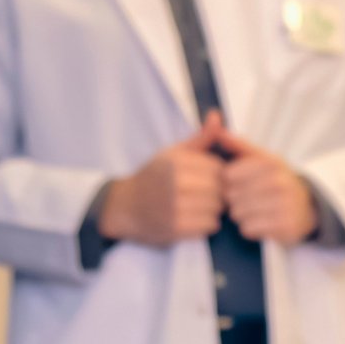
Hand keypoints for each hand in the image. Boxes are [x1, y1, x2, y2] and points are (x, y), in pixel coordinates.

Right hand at [99, 111, 229, 246]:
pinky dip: (207, 224)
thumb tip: (217, 115)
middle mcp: (175, 183)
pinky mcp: (175, 228)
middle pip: (220, 189)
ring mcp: (175, 206)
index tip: (208, 178)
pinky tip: (194, 217)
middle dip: (218, 192)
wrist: (125, 207)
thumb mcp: (173, 153)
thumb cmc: (154, 178)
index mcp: (176, 162)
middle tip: (205, 194)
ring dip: (213, 209)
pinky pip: (209, 225)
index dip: (217, 174)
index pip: (218, 168)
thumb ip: (200, 138)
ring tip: (199, 205)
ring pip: (217, 208)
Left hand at [216, 128, 318, 242]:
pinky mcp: (284, 226)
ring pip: (238, 214)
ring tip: (254, 211)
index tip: (237, 183)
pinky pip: (248, 229)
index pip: (228, 175)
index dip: (228, 182)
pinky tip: (260, 222)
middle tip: (247, 199)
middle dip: (234, 200)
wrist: (306, 207)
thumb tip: (217, 127)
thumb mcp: (262, 159)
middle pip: (231, 196)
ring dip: (241, 215)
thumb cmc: (276, 181)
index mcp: (270, 163)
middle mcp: (278, 182)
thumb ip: (238, 145)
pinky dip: (250, 228)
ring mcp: (283, 205)